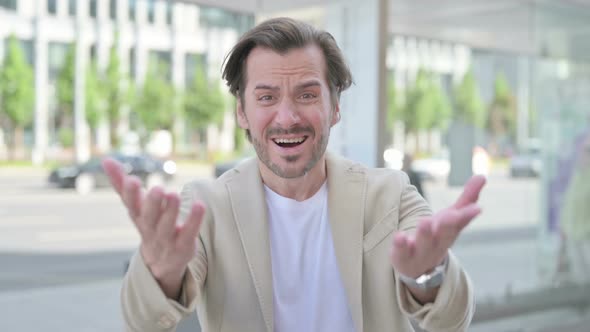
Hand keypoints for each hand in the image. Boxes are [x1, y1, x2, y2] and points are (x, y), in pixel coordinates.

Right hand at [102, 157, 204, 298]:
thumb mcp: (135, 205)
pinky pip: (188, 234)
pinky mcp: (183, 245)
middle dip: (153, 204)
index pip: (131, 205)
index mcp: (138, 216)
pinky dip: (194, 221)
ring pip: (167, 226)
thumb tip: (106, 159)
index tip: (132, 180)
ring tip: (174, 194)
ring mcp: (167, 239)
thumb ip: (121, 183)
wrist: (160, 262)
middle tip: (158, 189)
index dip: (130, 195)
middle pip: (149, 218)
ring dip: (171, 211)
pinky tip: (199, 205)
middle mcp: (150, 228)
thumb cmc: (147, 223)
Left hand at [389, 175, 485, 278]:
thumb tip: (482, 176)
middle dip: (448, 225)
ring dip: (425, 234)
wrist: (420, 267)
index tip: (476, 208)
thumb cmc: (438, 235)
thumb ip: (467, 199)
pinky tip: (400, 236)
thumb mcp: (451, 217)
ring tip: (425, 222)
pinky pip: (402, 253)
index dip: (467, 216)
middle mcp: (438, 244)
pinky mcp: (402, 258)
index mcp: (450, 233)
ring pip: (424, 244)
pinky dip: (401, 246)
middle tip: (451, 215)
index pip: (460, 224)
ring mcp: (420, 252)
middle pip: (445, 235)